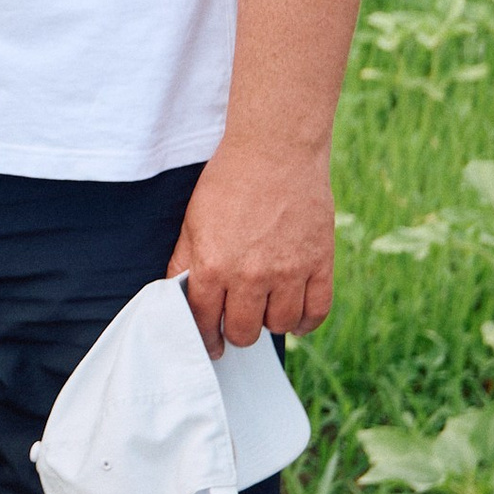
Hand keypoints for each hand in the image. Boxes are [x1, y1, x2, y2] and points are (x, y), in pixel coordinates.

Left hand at [167, 139, 336, 354]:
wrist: (275, 150)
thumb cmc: (229, 182)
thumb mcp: (192, 222)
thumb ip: (183, 263)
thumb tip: (174, 296)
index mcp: (213, 266)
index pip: (205, 321)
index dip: (205, 337)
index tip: (211, 343)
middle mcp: (250, 276)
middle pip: (243, 332)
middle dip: (236, 331)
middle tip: (238, 321)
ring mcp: (288, 272)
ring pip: (279, 327)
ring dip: (270, 323)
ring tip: (265, 309)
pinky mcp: (319, 264)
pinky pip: (316, 312)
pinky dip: (305, 322)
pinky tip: (294, 317)